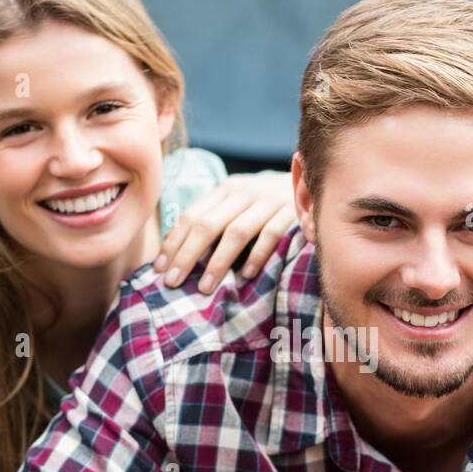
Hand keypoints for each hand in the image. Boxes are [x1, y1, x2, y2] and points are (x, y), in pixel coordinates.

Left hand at [154, 172, 296, 292]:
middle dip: (187, 255)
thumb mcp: (239, 205)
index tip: (159, 269)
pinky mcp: (291, 213)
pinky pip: (271, 235)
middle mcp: (244, 192)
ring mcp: (268, 201)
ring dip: (218, 262)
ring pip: (236, 232)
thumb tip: (178, 255)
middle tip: (173, 283)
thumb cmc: (267, 205)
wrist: (313, 183)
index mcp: (226, 190)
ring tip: (205, 288)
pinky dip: (257, 256)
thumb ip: (215, 221)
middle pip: (208, 225)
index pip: (192, 216)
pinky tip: (244, 276)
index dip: (174, 243)